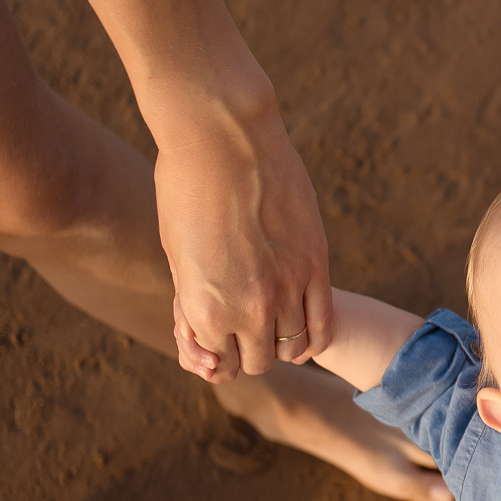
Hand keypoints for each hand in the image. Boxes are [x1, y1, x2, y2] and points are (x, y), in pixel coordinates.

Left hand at [157, 102, 331, 382]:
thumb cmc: (185, 187)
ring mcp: (288, 289)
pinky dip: (313, 337)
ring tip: (274, 321)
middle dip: (249, 350)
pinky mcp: (316, 265)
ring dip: (282, 341)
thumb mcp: (177, 253)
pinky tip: (303, 329)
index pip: (218, 364)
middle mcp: (248, 308)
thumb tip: (207, 328)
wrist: (222, 137)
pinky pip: (323, 325)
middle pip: (258, 362)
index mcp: (204, 308)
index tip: (218, 340)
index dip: (217, 355)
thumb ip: (195, 299)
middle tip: (245, 327)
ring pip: (293, 347)